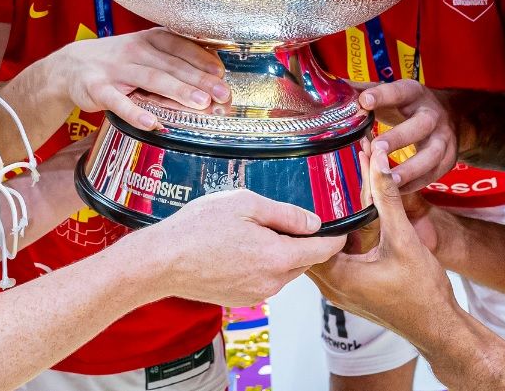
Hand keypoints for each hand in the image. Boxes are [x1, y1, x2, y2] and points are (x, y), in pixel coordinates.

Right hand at [50, 27, 229, 130]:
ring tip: (200, 104)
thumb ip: (175, 62)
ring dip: (177, 91)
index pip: (182, 46)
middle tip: (222, 94)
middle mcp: (135, 50)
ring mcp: (115, 68)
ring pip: (150, 79)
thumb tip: (215, 74)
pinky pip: (117, 101)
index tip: (223, 75)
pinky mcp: (97, 87)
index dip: (204, 61)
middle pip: (172, 65)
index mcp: (151, 39)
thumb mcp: (147, 53)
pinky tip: (152, 123)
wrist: (71, 66)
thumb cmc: (120, 61)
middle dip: (199, 80)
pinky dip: (135, 112)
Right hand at [140, 189, 345, 307]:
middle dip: (300, 242)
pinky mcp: (242, 299)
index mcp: (278, 258)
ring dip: (278, 254)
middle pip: (303, 261)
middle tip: (281, 220)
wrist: (163, 260)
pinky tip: (238, 248)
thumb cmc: (197, 229)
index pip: (322, 250)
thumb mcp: (246, 204)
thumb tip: (312, 222)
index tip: (341, 228)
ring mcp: (256, 294)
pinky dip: (260, 265)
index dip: (334, 237)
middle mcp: (272, 282)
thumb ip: (285, 214)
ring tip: (251, 232)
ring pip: (282, 271)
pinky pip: (264, 280)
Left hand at [309, 145, 458, 338]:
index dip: (310, 209)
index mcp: (338, 276)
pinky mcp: (352, 290)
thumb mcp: (404, 238)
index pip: (307, 238)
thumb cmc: (423, 293)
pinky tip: (352, 219)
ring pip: (324, 251)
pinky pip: (338, 259)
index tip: (313, 182)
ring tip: (334, 195)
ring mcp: (341, 290)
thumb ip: (387, 199)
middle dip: (319, 214)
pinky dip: (342, 240)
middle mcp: (332, 287)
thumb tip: (378, 163)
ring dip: (332, 227)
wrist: (439, 327)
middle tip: (320, 184)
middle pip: (312, 244)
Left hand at [359, 80, 456, 191]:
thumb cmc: (408, 105)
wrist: (449, 114)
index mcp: (414, 93)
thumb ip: (362, 91)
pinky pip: (434, 174)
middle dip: (399, 137)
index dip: (382, 95)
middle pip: (420, 125)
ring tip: (388, 179)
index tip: (364, 101)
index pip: (399, 91)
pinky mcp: (448, 158)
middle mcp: (432, 114)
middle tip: (377, 148)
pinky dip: (415, 184)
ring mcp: (443, 137)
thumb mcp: (389, 93)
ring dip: (410, 169)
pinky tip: (396, 190)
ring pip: (432, 154)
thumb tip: (330, 91)